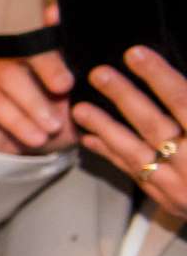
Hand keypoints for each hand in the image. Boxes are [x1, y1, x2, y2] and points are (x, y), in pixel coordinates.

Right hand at [0, 7, 77, 156]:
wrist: (23, 146)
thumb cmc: (54, 117)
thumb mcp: (75, 106)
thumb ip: (86, 93)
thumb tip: (104, 84)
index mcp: (43, 54)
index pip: (48, 34)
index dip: (51, 23)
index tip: (57, 14)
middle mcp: (14, 57)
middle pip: (28, 53)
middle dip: (49, 68)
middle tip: (65, 87)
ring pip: (9, 78)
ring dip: (34, 104)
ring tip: (53, 127)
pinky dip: (19, 123)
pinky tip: (36, 138)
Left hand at [77, 45, 186, 215]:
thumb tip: (175, 74)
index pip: (183, 102)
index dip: (159, 77)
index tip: (135, 54)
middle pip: (154, 126)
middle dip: (124, 98)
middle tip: (98, 73)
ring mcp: (181, 187)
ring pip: (136, 154)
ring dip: (106, 129)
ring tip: (80, 109)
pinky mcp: (169, 201)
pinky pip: (135, 174)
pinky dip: (112, 156)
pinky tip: (92, 139)